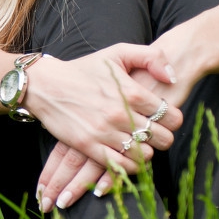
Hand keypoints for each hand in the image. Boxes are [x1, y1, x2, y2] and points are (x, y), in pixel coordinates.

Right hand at [27, 44, 184, 211]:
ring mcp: (104, 132)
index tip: (165, 118)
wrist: (45, 84)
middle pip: (163, 139)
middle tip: (154, 133)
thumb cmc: (83, 69)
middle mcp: (120, 113)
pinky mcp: (88, 145)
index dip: (173, 120)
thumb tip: (172, 77)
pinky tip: (127, 155)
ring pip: (144, 154)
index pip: (171, 116)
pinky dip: (129, 165)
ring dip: (146, 151)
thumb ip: (151, 57)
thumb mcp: (117, 52)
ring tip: (139, 143)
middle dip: (163, 137)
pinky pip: (121, 165)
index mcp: (132, 91)